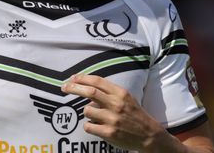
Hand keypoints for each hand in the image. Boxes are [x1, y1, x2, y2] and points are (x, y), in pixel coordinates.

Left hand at [61, 74, 181, 152]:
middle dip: (73, 88)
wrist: (149, 135)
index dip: (82, 78)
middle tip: (64, 87)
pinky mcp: (109, 133)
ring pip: (87, 110)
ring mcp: (112, 119)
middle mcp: (116, 104)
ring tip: (95, 115)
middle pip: (89, 92)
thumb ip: (109, 92)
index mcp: (121, 93)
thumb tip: (87, 88)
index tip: (72, 78)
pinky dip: (89, 125)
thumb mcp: (126, 98)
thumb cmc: (135, 115)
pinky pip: (88, 126)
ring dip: (86, 111)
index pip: (97, 81)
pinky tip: (96, 126)